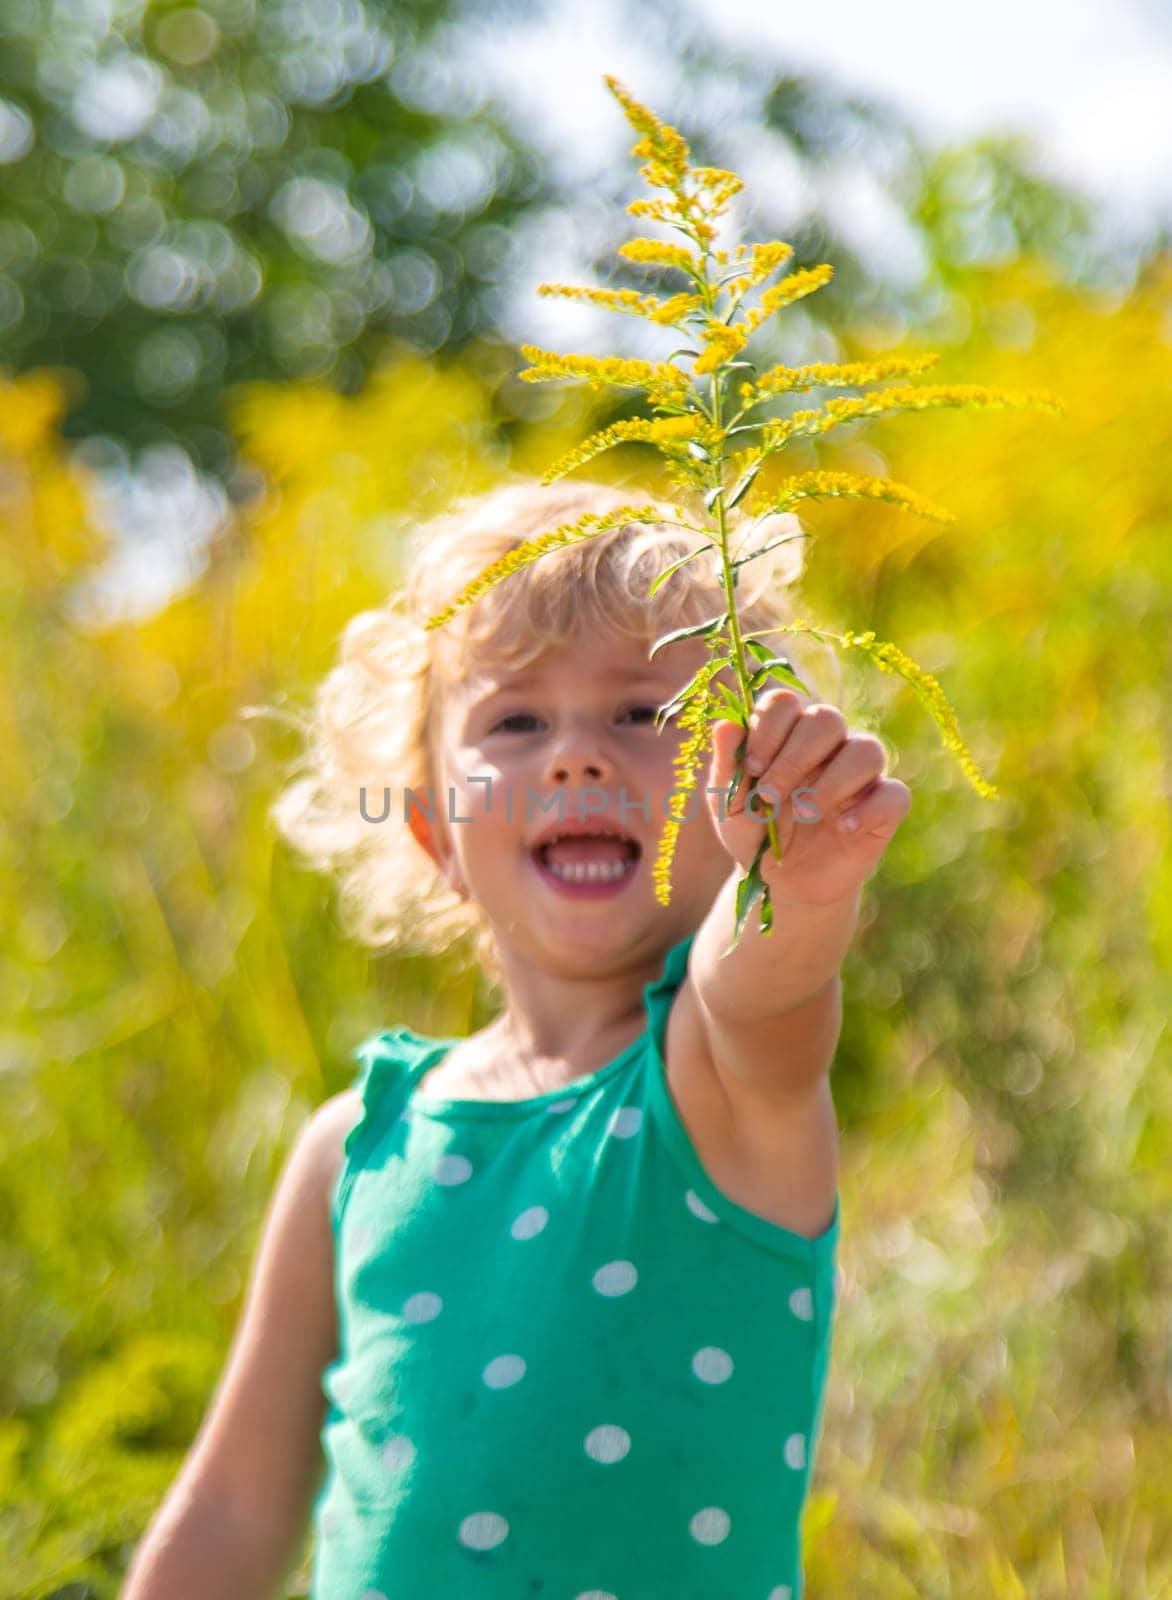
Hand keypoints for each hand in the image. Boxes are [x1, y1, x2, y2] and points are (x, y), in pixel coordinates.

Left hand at [705, 689, 911, 906]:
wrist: (779, 882)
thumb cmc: (753, 833)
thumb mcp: (728, 805)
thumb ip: (726, 766)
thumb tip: (724, 725)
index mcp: (787, 733)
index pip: (786, 702)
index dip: (768, 728)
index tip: (752, 766)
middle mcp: (828, 745)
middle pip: (827, 719)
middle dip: (794, 757)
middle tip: (770, 796)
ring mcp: (860, 776)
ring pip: (866, 750)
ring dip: (831, 781)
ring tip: (803, 813)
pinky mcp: (883, 809)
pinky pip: (895, 794)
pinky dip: (870, 809)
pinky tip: (844, 829)